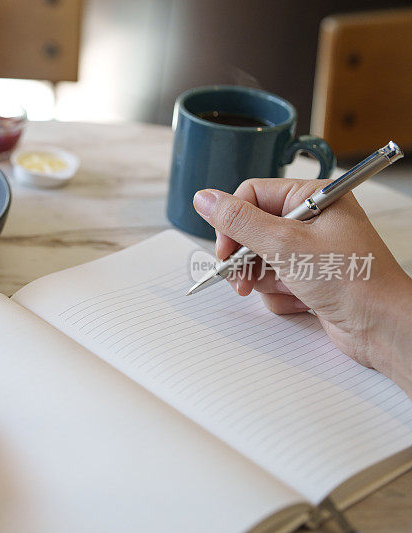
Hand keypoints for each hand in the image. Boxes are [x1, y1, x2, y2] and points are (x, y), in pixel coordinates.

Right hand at [193, 178, 411, 392]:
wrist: (382, 327)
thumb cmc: (352, 279)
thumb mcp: (285, 244)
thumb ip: (239, 221)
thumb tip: (204, 198)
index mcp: (312, 197)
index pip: (252, 196)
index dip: (233, 223)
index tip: (225, 250)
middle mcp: (311, 220)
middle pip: (251, 230)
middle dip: (246, 258)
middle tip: (241, 278)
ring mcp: (311, 250)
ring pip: (260, 260)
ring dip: (264, 280)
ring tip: (285, 290)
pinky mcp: (309, 277)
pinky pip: (274, 282)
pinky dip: (280, 295)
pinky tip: (302, 301)